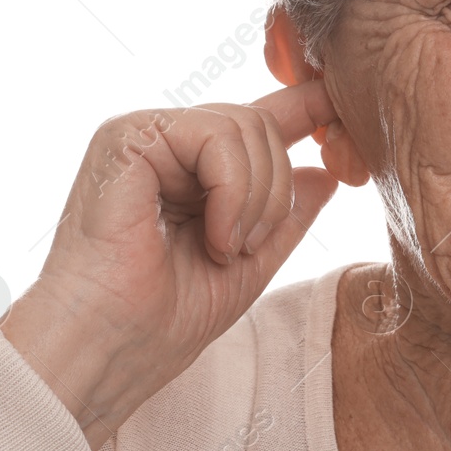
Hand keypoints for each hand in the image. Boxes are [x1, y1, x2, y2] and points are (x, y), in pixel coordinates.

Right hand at [0, 79, 341, 449]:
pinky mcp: (127, 137)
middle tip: (245, 249)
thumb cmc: (163, 320)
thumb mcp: (250, 265)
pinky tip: (213, 235)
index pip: (258, 121)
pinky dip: (232, 190)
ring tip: (224, 248)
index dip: (304, 107)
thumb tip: (326, 173)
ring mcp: (145, 136)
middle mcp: (167, 145)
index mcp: (192, 172)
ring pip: (246, 125)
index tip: (340, 100)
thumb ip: (286, 217)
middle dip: (276, 193)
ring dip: (256, 199)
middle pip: (262, 124)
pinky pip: (216, 135)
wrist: (109, 349)